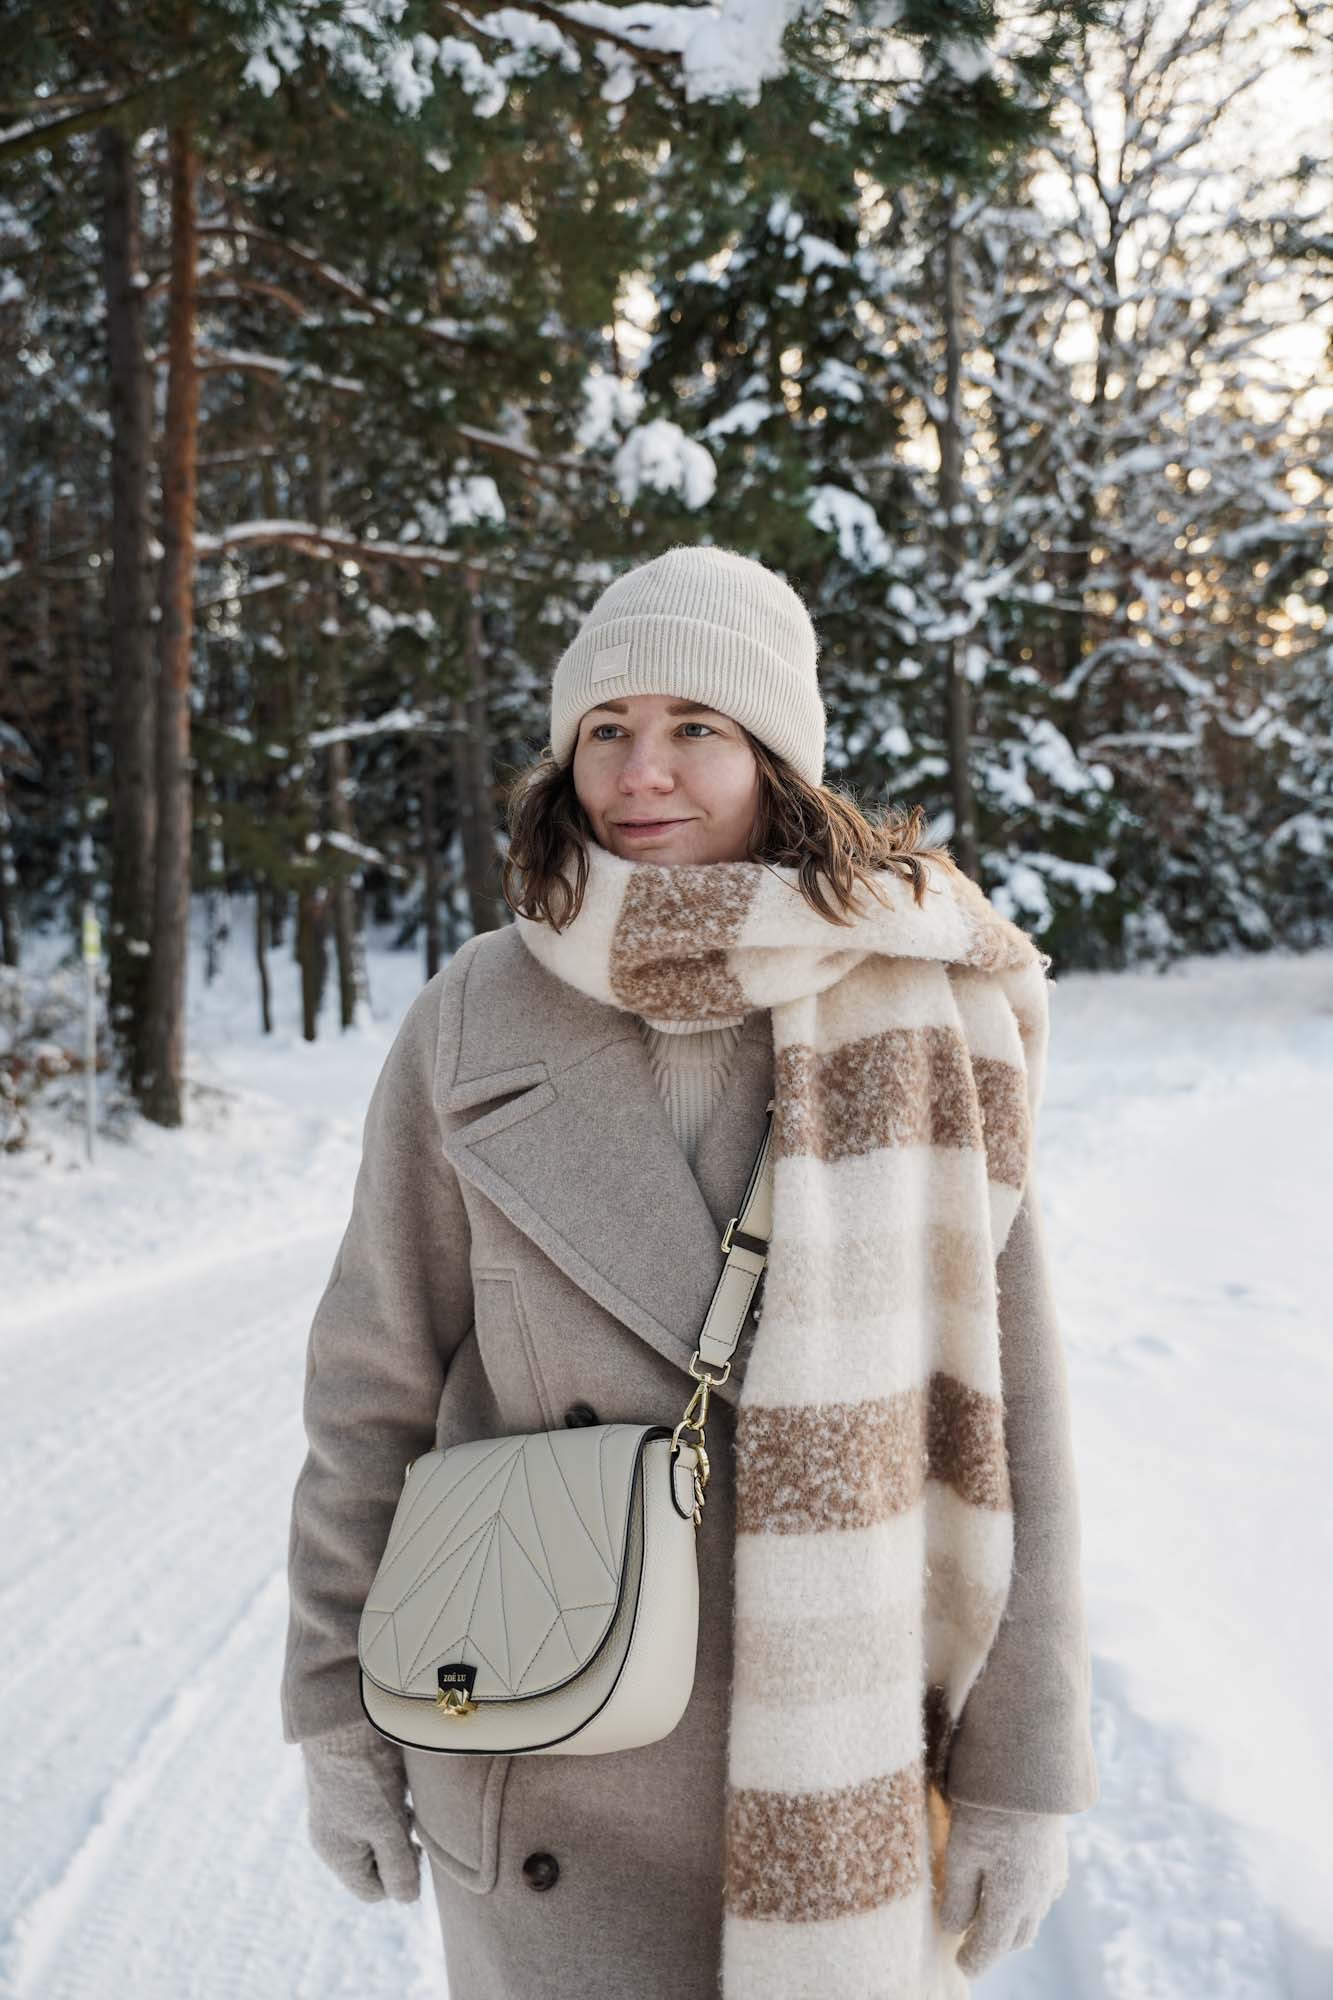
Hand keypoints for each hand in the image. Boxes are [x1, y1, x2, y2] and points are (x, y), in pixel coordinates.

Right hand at [300, 1719, 420, 1902]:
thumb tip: (408, 1900)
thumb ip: (398, 1868)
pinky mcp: (347, 1784)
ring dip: (397, 1822)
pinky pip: (374, 1807)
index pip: (374, 1891)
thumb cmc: (365, 1776)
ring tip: (404, 1799)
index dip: (400, 1878)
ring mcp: (338, 1809)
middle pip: (376, 1862)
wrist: (345, 1717)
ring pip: (377, 1832)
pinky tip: (397, 1781)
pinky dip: (391, 1800)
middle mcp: (332, 1835)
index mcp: (337, 1854)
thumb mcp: (387, 1828)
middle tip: (411, 1821)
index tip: (415, 1848)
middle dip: (399, 1847)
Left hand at [938, 1799, 1068, 1976]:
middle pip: (1015, 1938)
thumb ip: (957, 1897)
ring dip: (1012, 1927)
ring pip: (1032, 1919)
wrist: (1030, 1771)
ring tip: (990, 1922)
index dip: (974, 1960)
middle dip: (993, 1948)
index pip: (991, 1947)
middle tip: (971, 1947)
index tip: (960, 1967)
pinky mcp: (1057, 1859)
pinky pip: (1044, 1897)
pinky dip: (1028, 1905)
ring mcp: (1051, 1879)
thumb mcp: (961, 1854)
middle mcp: (1037, 1898)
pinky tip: (1016, 1892)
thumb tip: (953, 1930)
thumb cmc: (988, 1811)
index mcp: (1011, 1903)